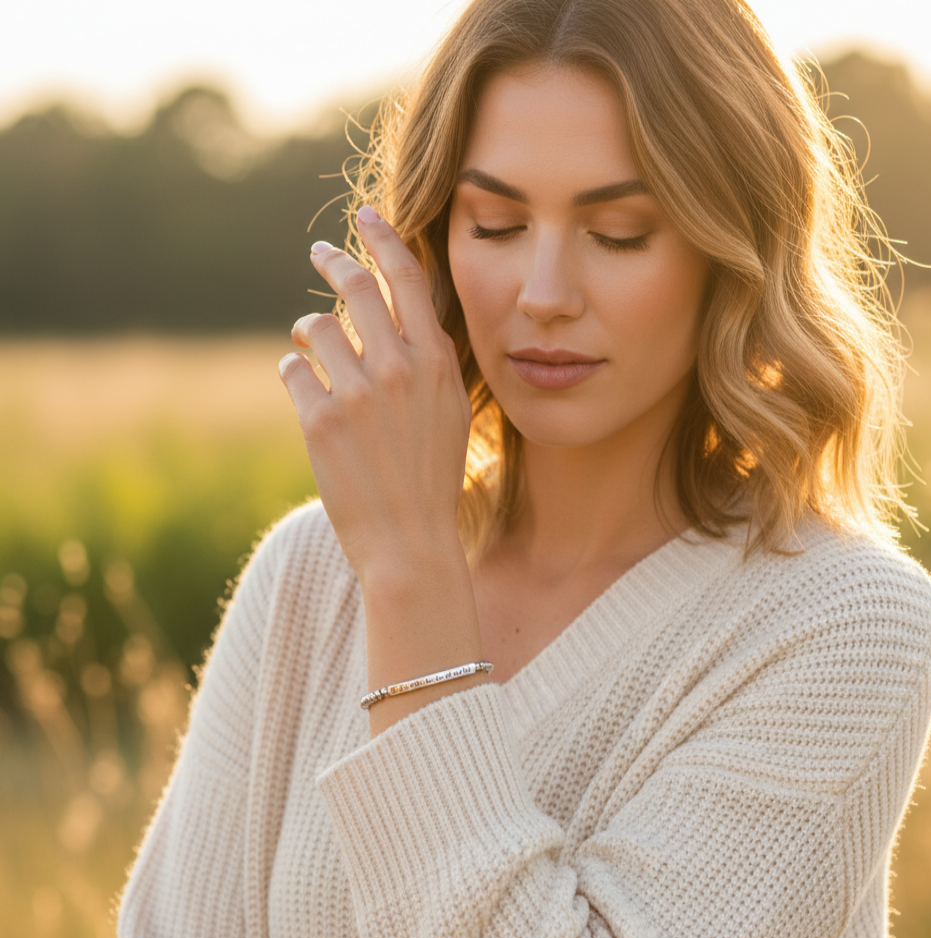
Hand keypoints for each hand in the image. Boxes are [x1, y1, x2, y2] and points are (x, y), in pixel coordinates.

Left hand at [279, 206, 472, 582]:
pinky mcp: (319, 419)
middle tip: (319, 252)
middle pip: (357, 286)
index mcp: (437, 362)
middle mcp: (399, 368)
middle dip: (333, 261)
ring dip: (308, 331)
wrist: (410, 541)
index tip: (366, 215)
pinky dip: (295, 373)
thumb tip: (387, 316)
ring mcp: (358, 392)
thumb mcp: (449, 411)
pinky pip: (292, 369)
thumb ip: (426, 360)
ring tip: (309, 345)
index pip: (408, 278)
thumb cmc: (431, 477)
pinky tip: (306, 390)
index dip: (384, 238)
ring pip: (315, 326)